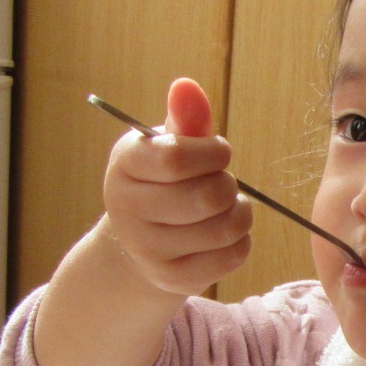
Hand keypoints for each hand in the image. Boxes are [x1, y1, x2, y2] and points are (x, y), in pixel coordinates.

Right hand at [102, 77, 252, 295]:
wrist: (138, 242)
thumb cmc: (163, 181)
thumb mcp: (167, 145)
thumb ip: (184, 119)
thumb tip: (187, 87)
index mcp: (124, 166)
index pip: (176, 157)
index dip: (212, 153)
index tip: (218, 153)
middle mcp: (127, 211)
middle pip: (207, 196)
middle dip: (228, 184)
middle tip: (221, 182)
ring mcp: (148, 250)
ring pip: (225, 228)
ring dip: (240, 212)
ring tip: (227, 206)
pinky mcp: (174, 279)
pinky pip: (232, 256)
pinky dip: (241, 240)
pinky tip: (225, 232)